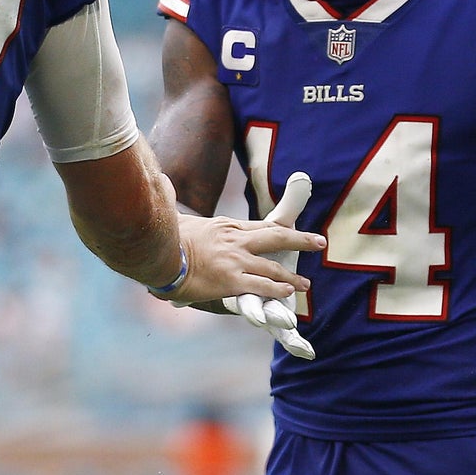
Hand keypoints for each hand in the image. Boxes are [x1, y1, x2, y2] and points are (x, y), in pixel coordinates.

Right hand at [171, 182, 323, 305]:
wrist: (156, 252)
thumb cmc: (162, 235)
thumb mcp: (175, 214)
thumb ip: (174, 199)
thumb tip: (163, 181)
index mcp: (226, 226)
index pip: (260, 226)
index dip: (279, 230)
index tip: (292, 231)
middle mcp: (236, 240)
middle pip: (277, 236)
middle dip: (301, 239)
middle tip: (319, 242)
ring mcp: (235, 260)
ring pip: (274, 267)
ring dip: (292, 276)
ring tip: (305, 283)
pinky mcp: (231, 280)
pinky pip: (262, 286)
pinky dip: (278, 289)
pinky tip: (288, 293)